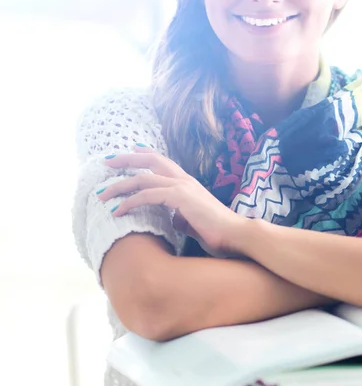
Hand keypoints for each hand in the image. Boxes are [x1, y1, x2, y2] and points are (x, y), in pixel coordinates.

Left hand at [97, 145, 248, 256]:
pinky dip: (130, 201)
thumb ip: (180, 215)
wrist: (235, 234)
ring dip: (119, 185)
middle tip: (107, 160)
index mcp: (188, 183)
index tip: (129, 151)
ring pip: (143, 179)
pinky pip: (148, 195)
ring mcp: (182, 186)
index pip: (163, 162)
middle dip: (126, 159)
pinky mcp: (180, 197)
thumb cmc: (216, 231)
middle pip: (151, 161)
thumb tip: (172, 218)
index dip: (145, 155)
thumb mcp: (193, 220)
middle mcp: (184, 180)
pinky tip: (117, 210)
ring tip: (102, 194)